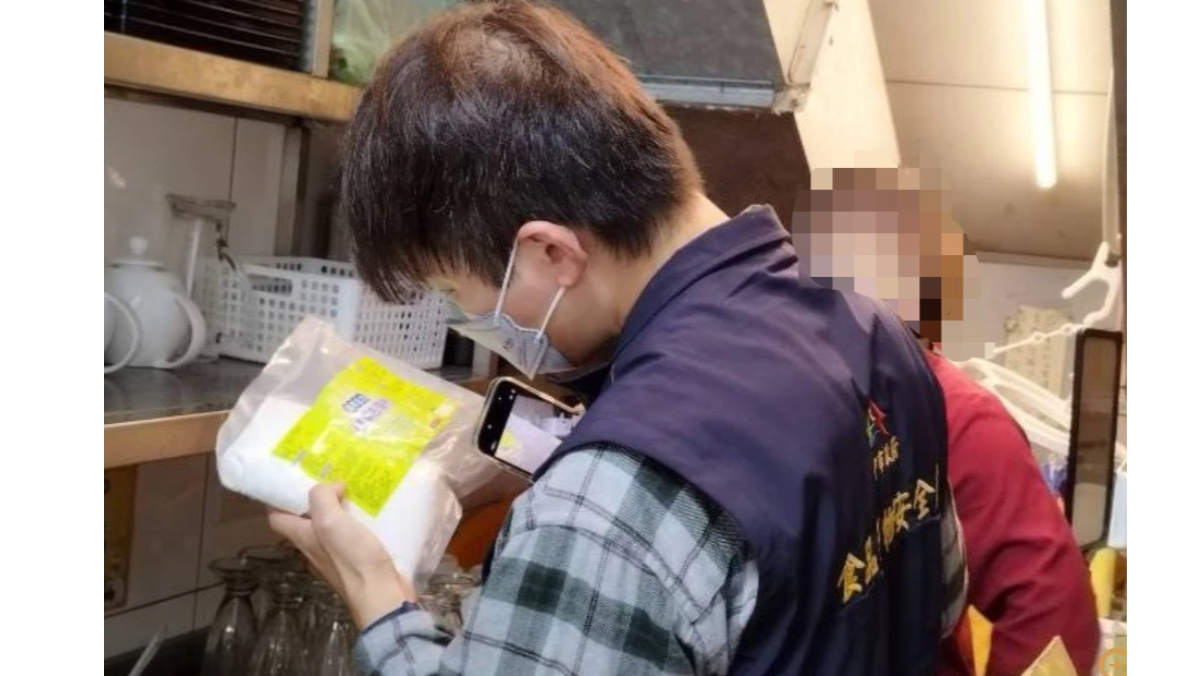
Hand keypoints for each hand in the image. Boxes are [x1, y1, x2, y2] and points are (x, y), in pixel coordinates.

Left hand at [269, 483, 416, 628]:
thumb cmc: (352, 559)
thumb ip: (323, 497)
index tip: (291, 479)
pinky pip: (354, 534)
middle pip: (305, 520)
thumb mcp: (330, 521)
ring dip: (340, 507)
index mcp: (303, 538)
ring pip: (331, 526)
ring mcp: (337, 555)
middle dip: (315, 498)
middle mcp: (315, 547)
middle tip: (331, 476)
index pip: (276, 518)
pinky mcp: (359, 559)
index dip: (278, 498)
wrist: (381, 594)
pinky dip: (360, 520)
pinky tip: (374, 510)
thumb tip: (333, 486)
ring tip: (355, 487)